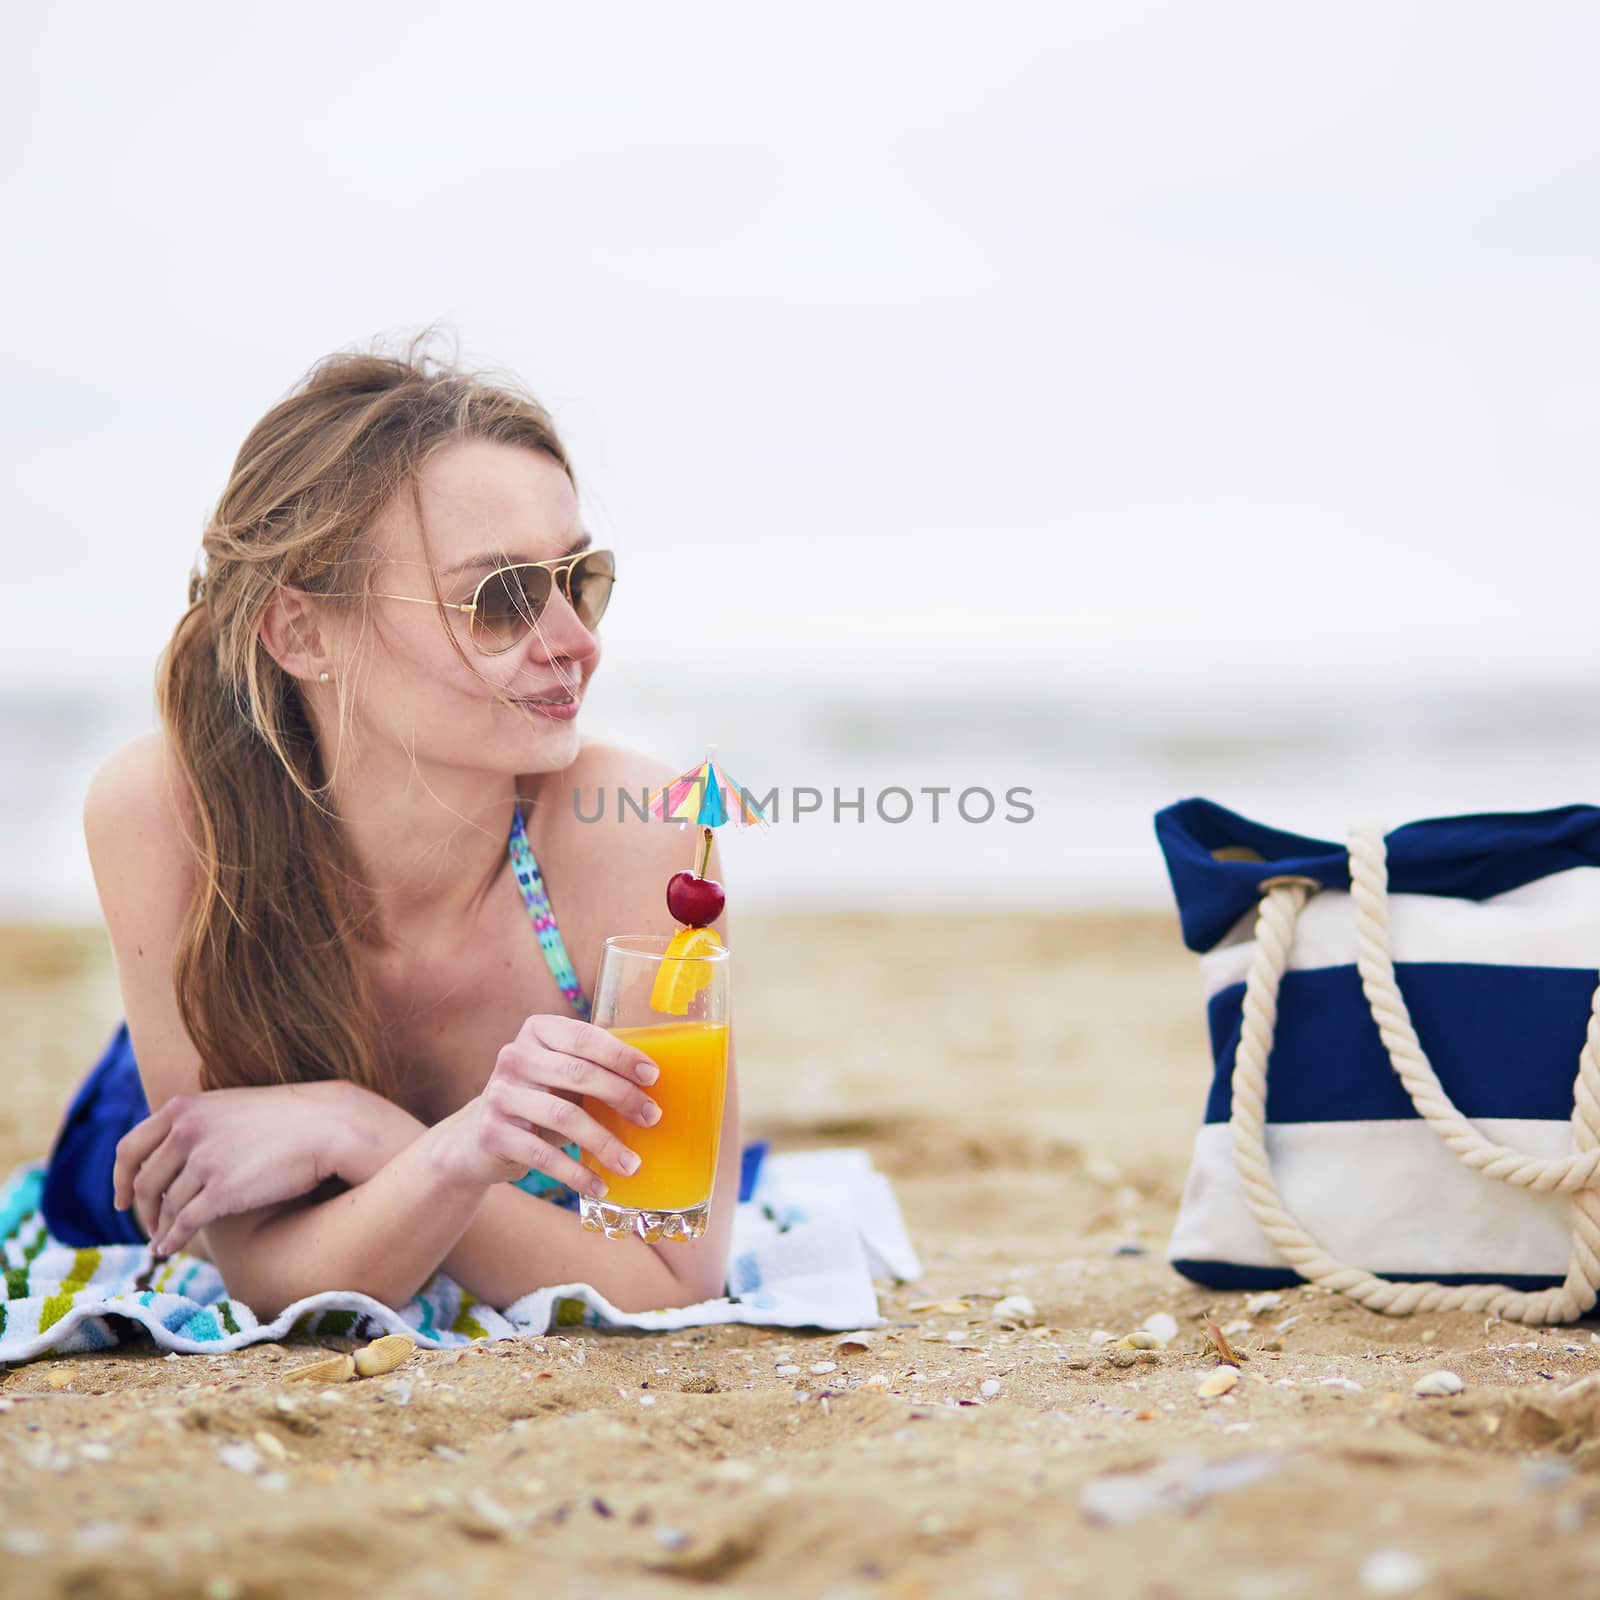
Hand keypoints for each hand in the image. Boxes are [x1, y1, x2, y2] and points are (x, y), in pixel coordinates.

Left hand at [112, 1080, 352, 1255]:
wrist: (329, 1126)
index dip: (119, 1178)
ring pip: (165, 1206)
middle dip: (141, 1210)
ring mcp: (203, 1161)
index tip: (121, 1198)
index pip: (130, 1148)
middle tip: (148, 1225)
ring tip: (162, 1242)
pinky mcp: (222, 1191)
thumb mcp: (230, 1107)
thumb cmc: (286, 1118)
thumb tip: (169, 1156)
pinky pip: (183, 1223)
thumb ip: (195, 1124)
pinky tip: (170, 1249)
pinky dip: (171, 1240)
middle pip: (143, 1182)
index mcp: (184, 1108)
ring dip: (160, 1229)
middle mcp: (187, 1131)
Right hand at [439, 1013, 662, 1194]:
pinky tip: (599, 1185)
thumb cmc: (538, 1099)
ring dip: (605, 1143)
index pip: (584, 1036)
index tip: (653, 1076)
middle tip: (652, 1118)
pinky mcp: (492, 1132)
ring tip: (632, 1164)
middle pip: (578, 1073)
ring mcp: (500, 1094)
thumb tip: (655, 1084)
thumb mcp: (561, 1075)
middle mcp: (514, 1056)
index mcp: (537, 1031)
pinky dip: (576, 1173)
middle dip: (622, 1096)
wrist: (477, 1138)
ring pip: (564, 1116)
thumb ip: (595, 1068)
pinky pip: (542, 1155)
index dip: (620, 1055)